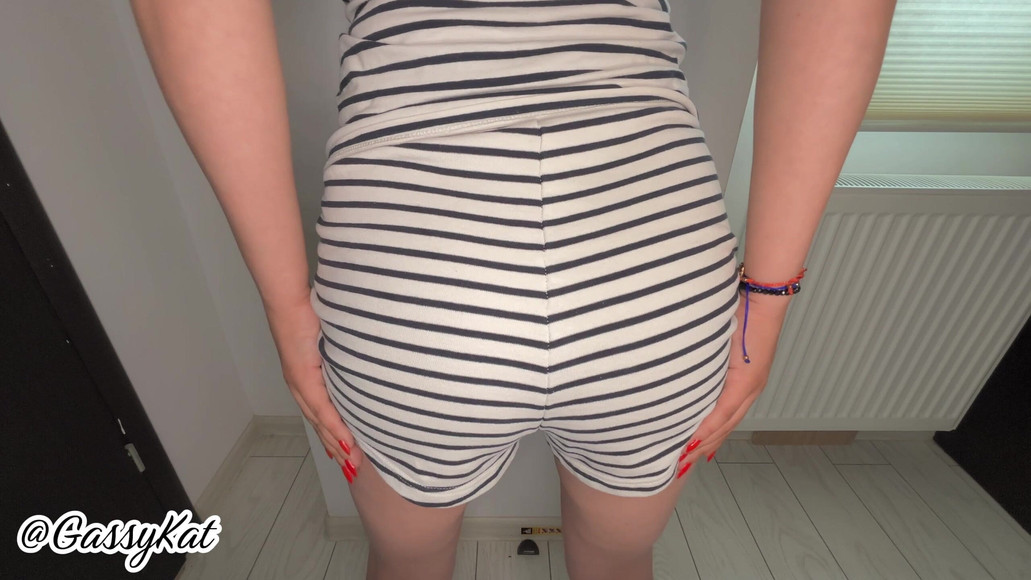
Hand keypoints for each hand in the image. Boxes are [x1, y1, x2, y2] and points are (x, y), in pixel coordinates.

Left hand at [264, 294, 364, 482]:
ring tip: (353, 461)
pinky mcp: (302, 377)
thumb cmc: (310, 315)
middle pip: (320, 425)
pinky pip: (321, 407)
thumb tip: (360, 363)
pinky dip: (334, 426)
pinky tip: (345, 441)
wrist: (290, 302)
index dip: (334, 435)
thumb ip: (340, 356)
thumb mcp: (328, 342)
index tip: (348, 453)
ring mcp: (300, 384)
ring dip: (337, 443)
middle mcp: (300, 387)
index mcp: (306, 380)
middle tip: (354, 467)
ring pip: (320, 422)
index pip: (321, 414)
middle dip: (338, 448)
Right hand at [676, 291, 789, 474]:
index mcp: (746, 382)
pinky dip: (710, 425)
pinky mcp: (747, 379)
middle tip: (683, 463)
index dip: (709, 436)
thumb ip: (710, 360)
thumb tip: (688, 370)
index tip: (691, 451)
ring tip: (686, 456)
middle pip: (726, 426)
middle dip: (704, 446)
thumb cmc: (740, 314)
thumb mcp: (721, 343)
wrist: (760, 299)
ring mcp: (750, 386)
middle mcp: (750, 389)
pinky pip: (725, 408)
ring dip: (705, 441)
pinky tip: (696, 437)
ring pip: (726, 423)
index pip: (726, 417)